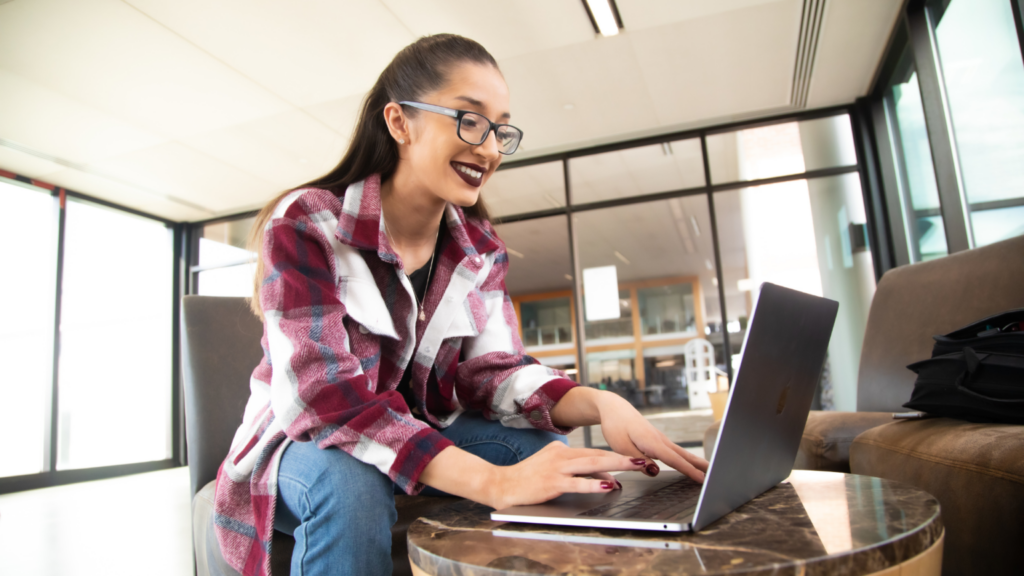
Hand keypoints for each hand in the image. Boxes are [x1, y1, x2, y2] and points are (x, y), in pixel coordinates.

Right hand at [485, 442, 648, 509]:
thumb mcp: (552, 469)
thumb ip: (575, 471)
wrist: (500, 484)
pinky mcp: (551, 483)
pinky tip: (606, 486)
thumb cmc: (526, 479)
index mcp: (561, 451)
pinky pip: (576, 483)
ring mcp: (556, 469)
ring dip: (614, 465)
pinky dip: (593, 484)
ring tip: (632, 466)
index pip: (592, 453)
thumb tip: (603, 479)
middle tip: (641, 459)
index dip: (614, 456)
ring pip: (591, 465)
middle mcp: (560, 456)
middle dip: (621, 457)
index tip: (632, 458)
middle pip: (597, 455)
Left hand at [595, 392, 708, 482]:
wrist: (613, 407)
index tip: (703, 480)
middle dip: (699, 465)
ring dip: (694, 461)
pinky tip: (686, 462)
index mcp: (652, 442)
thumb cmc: (615, 426)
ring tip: (707, 470)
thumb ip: (638, 460)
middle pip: (683, 455)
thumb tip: (656, 472)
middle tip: (715, 475)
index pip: (674, 460)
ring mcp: (659, 438)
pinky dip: (683, 457)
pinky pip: (673, 450)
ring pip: (680, 452)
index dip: (689, 471)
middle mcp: (659, 439)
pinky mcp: (656, 438)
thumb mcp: (621, 446)